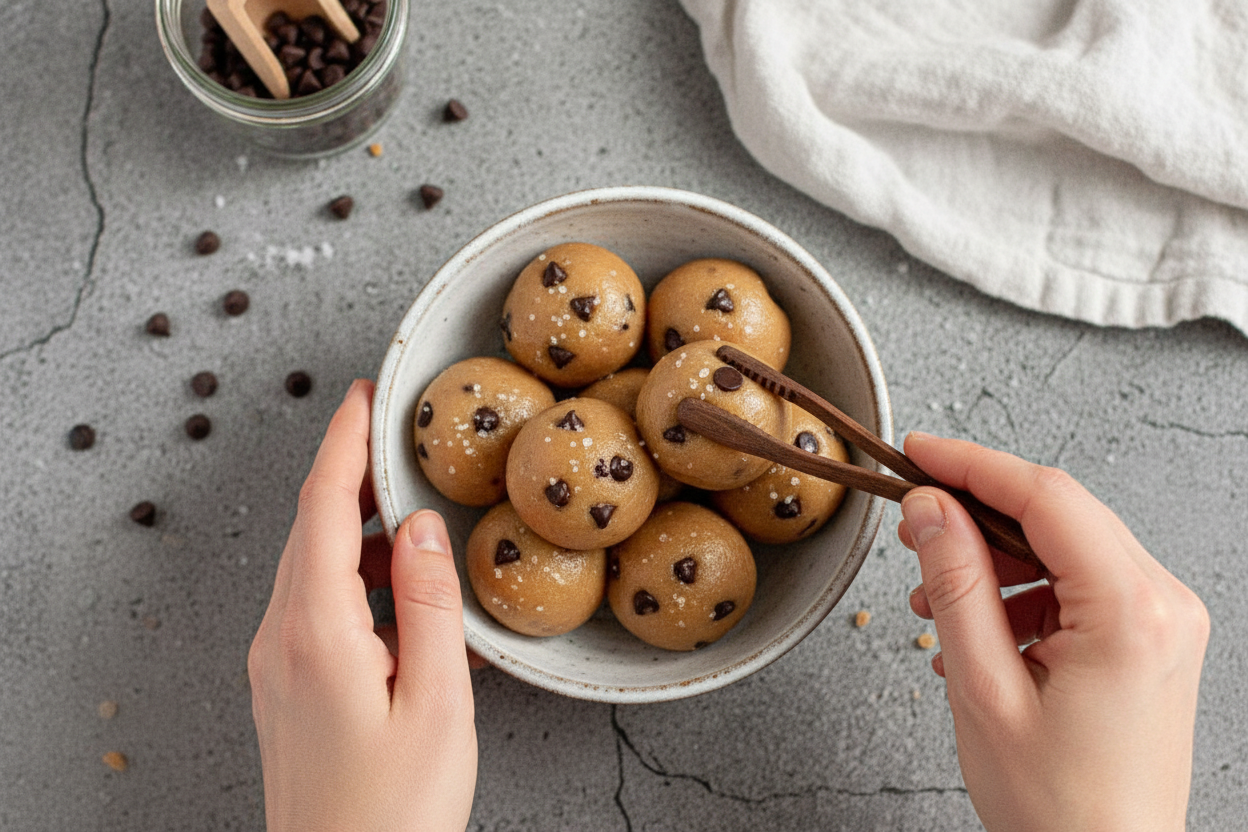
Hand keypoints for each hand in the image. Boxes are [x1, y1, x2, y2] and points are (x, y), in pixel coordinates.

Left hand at [248, 379, 476, 831]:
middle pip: (311, 526)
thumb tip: (423, 527)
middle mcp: (281, 639)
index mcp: (316, 632)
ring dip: (356, 525)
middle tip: (396, 437)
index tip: (364, 396)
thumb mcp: (437, 704)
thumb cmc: (394, 811)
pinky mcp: (285, 686)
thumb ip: (430, 606)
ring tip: (412, 514)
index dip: (344, 443)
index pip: (323, 507)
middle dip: (351, 472)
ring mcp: (275, 664)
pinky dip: (353, 571)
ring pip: (311, 562)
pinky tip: (396, 586)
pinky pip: (312, 601)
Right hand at [897, 432, 1207, 831]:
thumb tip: (931, 510)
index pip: (1046, 498)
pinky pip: (1080, 584)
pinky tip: (977, 630)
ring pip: (1066, 547)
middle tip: (914, 522)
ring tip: (935, 598)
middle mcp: (1163, 604)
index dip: (972, 465)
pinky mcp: (1152, 640)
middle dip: (977, 511)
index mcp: (1131, 612)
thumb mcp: (983, 688)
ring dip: (995, 558)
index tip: (919, 454)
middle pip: (1059, 515)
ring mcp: (1165, 622)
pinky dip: (1023, 592)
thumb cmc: (1056, 804)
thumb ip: (955, 585)